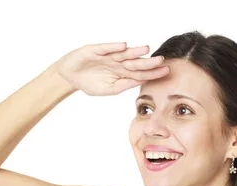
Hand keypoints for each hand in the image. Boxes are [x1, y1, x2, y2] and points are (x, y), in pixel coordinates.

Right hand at [54, 42, 168, 95]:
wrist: (70, 77)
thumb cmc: (90, 83)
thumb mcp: (109, 89)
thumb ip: (125, 84)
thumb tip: (141, 80)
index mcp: (123, 73)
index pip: (141, 72)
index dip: (153, 72)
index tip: (166, 72)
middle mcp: (118, 62)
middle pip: (136, 62)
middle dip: (148, 61)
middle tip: (162, 60)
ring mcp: (107, 55)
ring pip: (123, 53)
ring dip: (135, 51)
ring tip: (147, 48)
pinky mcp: (95, 50)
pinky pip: (106, 48)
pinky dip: (114, 46)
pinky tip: (124, 46)